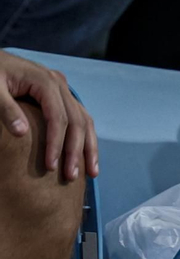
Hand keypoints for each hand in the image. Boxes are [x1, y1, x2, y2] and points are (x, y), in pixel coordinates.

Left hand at [0, 50, 96, 180]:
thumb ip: (6, 110)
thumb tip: (22, 133)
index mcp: (45, 82)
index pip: (59, 118)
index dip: (57, 143)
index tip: (51, 166)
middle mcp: (60, 84)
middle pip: (78, 121)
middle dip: (77, 150)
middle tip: (71, 176)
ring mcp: (62, 88)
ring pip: (85, 120)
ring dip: (89, 147)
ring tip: (91, 172)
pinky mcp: (60, 94)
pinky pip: (80, 117)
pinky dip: (85, 137)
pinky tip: (86, 154)